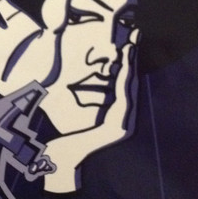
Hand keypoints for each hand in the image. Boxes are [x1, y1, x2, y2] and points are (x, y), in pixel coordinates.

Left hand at [43, 26, 139, 192]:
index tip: (129, 42)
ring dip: (130, 66)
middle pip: (130, 83)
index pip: (124, 84)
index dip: (128, 63)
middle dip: (133, 59)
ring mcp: (123, 126)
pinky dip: (123, 83)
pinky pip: (121, 101)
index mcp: (116, 116)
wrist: (61, 162)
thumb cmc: (66, 136)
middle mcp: (124, 121)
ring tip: (130, 46)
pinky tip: (123, 68)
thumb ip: (86, 97)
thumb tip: (84, 77)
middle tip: (135, 36)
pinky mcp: (117, 130)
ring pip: (128, 89)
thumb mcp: (76, 112)